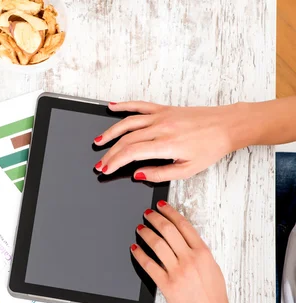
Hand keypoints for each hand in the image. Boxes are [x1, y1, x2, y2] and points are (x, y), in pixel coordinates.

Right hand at [94, 101, 250, 181]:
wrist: (227, 126)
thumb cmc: (210, 148)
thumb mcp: (188, 170)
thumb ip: (160, 174)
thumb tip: (138, 175)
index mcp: (167, 144)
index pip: (131, 153)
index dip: (114, 162)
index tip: (105, 169)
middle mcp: (161, 127)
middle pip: (126, 140)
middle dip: (109, 153)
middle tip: (100, 163)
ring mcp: (162, 116)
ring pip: (128, 122)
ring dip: (110, 132)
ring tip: (98, 141)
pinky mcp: (164, 109)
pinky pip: (140, 105)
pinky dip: (124, 105)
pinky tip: (112, 107)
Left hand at [130, 200, 238, 302]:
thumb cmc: (214, 299)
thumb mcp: (212, 270)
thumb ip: (199, 254)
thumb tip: (184, 242)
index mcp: (203, 253)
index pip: (184, 225)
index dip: (170, 212)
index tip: (162, 206)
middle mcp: (190, 259)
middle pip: (168, 230)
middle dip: (155, 218)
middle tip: (147, 213)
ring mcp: (178, 271)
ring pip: (157, 244)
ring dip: (145, 233)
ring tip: (139, 228)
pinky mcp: (167, 285)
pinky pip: (149, 264)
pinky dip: (139, 254)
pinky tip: (134, 248)